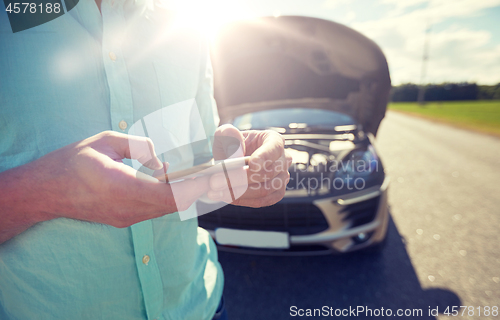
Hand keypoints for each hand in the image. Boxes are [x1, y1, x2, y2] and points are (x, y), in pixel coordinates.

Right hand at [0, 131, 210, 240]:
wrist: (45, 192)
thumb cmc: (71, 162)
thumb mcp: (103, 141)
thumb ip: (137, 146)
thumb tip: (159, 161)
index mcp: (120, 187)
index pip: (169, 194)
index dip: (195, 187)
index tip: (214, 176)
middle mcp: (126, 209)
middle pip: (174, 206)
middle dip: (199, 191)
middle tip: (220, 175)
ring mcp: (125, 218)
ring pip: (167, 210)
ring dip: (187, 195)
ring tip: (205, 177)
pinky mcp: (124, 220)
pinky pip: (156, 210)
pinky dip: (172, 198)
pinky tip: (179, 182)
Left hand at [208, 125, 291, 206]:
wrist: (233, 161)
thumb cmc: (232, 146)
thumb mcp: (226, 135)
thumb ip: (229, 136)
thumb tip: (235, 147)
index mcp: (273, 140)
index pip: (274, 148)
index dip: (264, 157)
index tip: (252, 164)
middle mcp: (283, 160)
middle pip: (267, 173)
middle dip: (240, 178)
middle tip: (216, 181)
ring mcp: (282, 178)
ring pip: (265, 190)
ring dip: (239, 192)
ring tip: (216, 190)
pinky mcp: (276, 194)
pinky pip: (262, 201)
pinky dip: (243, 200)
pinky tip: (226, 197)